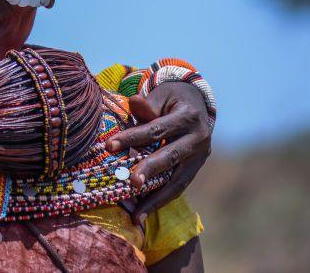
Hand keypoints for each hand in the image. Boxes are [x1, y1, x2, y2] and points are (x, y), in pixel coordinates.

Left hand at [105, 81, 212, 224]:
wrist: (196, 104)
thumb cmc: (170, 100)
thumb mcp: (160, 96)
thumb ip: (147, 106)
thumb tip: (134, 100)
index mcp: (188, 117)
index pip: (156, 130)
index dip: (132, 138)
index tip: (109, 146)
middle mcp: (198, 138)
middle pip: (170, 157)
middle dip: (149, 170)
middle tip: (131, 182)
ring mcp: (200, 156)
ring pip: (177, 179)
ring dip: (156, 197)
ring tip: (137, 213)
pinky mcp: (195, 169)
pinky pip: (178, 187)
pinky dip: (161, 200)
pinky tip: (143, 212)